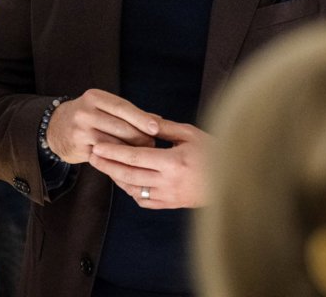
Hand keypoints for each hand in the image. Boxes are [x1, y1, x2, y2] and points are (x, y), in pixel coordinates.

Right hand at [46, 89, 160, 164]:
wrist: (55, 128)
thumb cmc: (88, 116)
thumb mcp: (103, 107)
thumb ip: (128, 113)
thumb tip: (159, 121)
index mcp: (95, 97)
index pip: (123, 107)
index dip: (141, 118)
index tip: (156, 128)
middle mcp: (86, 112)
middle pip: (121, 127)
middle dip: (140, 137)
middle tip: (153, 144)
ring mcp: (81, 131)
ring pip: (114, 144)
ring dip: (132, 151)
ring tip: (144, 154)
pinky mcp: (79, 148)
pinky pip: (105, 156)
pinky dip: (119, 160)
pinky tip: (128, 162)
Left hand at [89, 119, 211, 208]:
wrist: (233, 179)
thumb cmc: (214, 152)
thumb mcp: (191, 134)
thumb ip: (165, 128)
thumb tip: (144, 120)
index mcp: (173, 162)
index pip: (135, 157)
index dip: (113, 152)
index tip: (97, 146)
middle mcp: (168, 182)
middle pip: (129, 174)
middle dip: (107, 165)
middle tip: (91, 156)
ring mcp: (169, 196)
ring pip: (133, 189)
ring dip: (116, 178)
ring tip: (105, 167)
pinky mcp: (171, 205)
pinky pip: (144, 201)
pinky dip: (131, 191)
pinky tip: (124, 181)